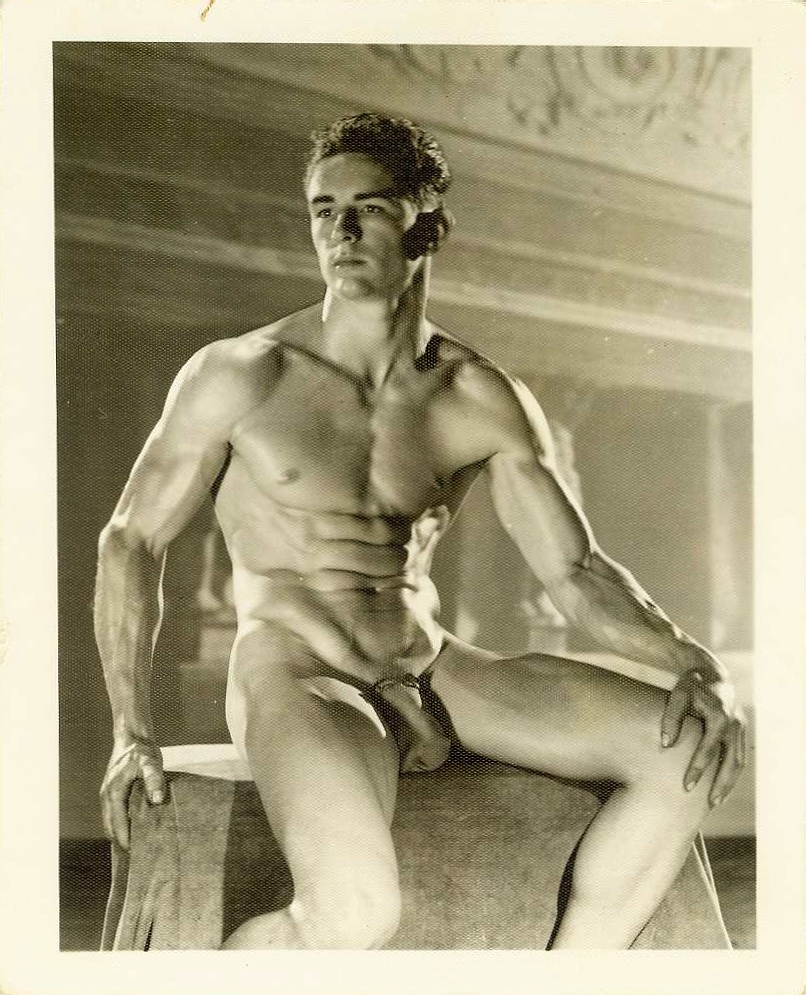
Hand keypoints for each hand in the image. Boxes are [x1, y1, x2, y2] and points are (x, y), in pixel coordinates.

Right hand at [100, 737, 165, 849]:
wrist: (131, 737)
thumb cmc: (141, 750)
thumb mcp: (151, 763)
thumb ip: (154, 780)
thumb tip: (157, 801)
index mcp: (113, 793)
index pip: (116, 824)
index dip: (125, 839)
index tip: (136, 853)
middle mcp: (107, 797)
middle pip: (110, 827)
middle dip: (122, 841)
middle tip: (139, 854)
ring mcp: (107, 795)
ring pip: (111, 822)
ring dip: (121, 833)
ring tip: (138, 845)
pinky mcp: (112, 793)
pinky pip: (114, 815)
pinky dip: (121, 824)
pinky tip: (135, 828)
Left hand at [661, 667, 746, 806]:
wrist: (711, 673)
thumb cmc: (691, 685)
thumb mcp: (678, 696)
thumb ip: (671, 719)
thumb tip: (665, 744)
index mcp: (720, 716)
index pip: (708, 750)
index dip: (697, 769)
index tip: (687, 786)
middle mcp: (735, 724)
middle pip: (731, 762)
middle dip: (720, 784)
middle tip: (708, 804)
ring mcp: (741, 728)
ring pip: (739, 762)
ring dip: (730, 783)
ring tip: (716, 801)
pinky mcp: (742, 731)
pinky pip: (741, 756)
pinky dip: (733, 773)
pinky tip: (723, 787)